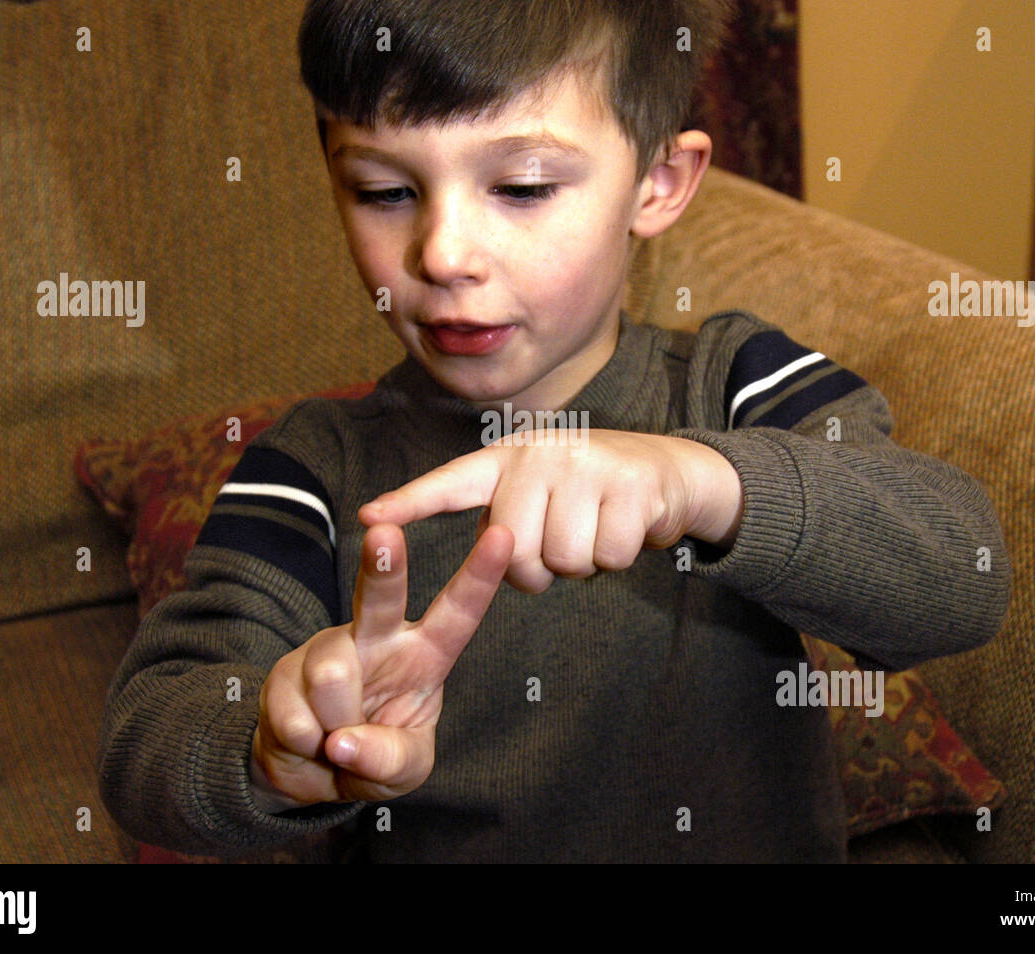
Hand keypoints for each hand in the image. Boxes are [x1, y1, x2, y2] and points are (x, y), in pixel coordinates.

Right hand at [249, 521, 513, 807]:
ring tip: (336, 741)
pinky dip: (303, 742)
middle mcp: (377, 639)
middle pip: (381, 595)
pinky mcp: (284, 671)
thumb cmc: (374, 757)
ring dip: (336, 723)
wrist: (309, 772)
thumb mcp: (405, 771)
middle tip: (384, 534)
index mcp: (424, 654)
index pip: (458, 612)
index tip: (502, 537)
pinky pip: (295, 712)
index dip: (479, 576)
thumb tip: (344, 741)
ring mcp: (328, 649)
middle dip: (383, 563)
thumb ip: (389, 759)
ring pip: (333, 675)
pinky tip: (308, 740)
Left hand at [357, 429, 740, 593]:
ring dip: (582, 564)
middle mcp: (539, 454)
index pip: (450, 483)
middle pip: (515, 549)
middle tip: (563, 544)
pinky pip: (606, 556)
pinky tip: (624, 527)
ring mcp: (584, 464)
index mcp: (507, 459)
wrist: (666, 471)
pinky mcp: (628, 482)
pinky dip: (617, 557)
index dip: (409, 503)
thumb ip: (505, 519)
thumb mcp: (541, 495)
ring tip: (595, 530)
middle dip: (539, 569)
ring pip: (562, 559)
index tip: (367, 519)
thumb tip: (491, 562)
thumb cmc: (589, 497)